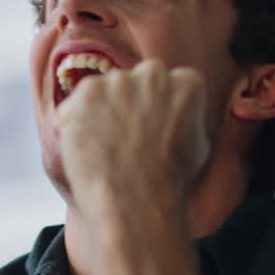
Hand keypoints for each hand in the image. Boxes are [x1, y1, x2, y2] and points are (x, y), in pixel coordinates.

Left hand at [57, 59, 209, 218]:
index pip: (171, 83)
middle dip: (131, 102)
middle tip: (126, 135)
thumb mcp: (198, 145)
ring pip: (104, 91)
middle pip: (137, 80)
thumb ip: (186, 118)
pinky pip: (75, 106)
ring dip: (101, 112)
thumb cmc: (170, 181)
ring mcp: (117, 82)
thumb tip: (176, 115)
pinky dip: (75, 124)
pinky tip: (88, 149)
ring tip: (106, 148)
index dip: (158, 108)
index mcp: (186, 82)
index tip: (152, 128)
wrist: (136, 201)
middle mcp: (153, 74)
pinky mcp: (86, 94)